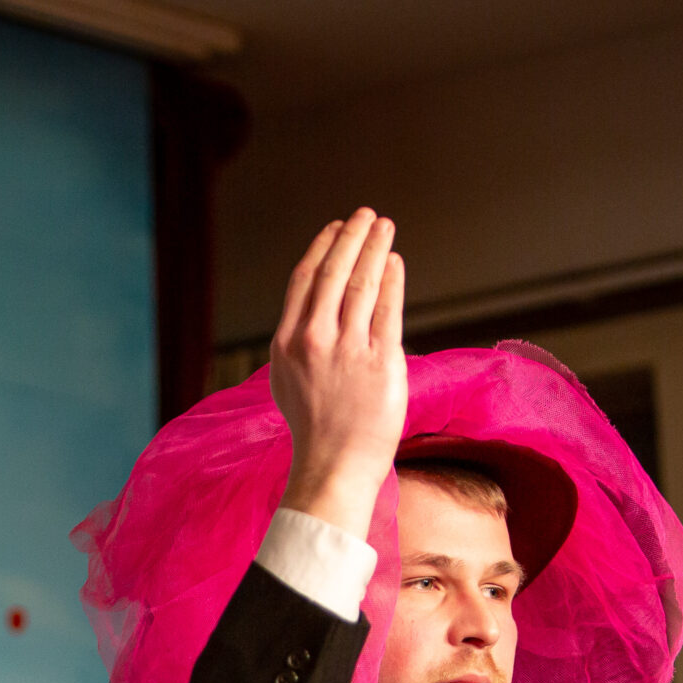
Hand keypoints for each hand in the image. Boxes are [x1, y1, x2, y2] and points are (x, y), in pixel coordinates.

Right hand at [271, 209, 407, 540]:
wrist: (333, 467)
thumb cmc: (315, 428)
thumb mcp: (289, 379)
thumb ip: (298, 342)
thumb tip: (317, 310)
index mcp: (286, 342)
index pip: (305, 280)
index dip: (322, 248)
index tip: (336, 228)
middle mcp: (314, 340)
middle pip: (334, 273)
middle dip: (352, 237)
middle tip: (366, 215)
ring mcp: (347, 349)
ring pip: (362, 284)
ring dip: (375, 248)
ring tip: (385, 228)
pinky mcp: (380, 361)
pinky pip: (387, 308)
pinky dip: (392, 279)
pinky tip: (395, 262)